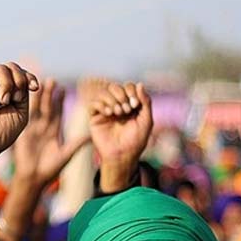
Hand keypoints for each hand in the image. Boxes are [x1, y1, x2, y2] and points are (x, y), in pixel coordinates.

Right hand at [0, 62, 38, 164]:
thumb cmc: (2, 132)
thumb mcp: (21, 110)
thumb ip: (24, 92)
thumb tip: (26, 77)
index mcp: (7, 90)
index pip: (20, 73)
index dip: (29, 76)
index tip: (35, 88)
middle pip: (12, 66)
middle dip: (20, 79)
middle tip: (16, 98)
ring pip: (1, 69)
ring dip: (7, 86)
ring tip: (2, 103)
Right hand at [13, 78, 90, 188]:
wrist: (33, 178)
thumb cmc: (50, 169)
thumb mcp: (66, 154)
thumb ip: (78, 143)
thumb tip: (93, 136)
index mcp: (54, 132)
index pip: (58, 112)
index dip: (60, 100)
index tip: (63, 87)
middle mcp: (43, 128)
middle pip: (47, 107)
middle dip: (49, 94)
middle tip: (52, 80)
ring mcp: (33, 130)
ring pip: (37, 109)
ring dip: (39, 97)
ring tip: (41, 83)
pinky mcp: (24, 133)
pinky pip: (26, 117)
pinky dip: (27, 106)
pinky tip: (27, 95)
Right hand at [79, 78, 152, 192]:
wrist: (123, 156)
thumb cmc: (136, 141)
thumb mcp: (146, 121)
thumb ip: (146, 103)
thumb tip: (140, 84)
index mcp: (130, 104)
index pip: (128, 87)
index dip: (131, 91)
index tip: (135, 105)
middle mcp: (117, 105)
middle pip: (115, 87)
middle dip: (121, 94)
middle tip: (126, 109)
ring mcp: (106, 111)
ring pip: (103, 93)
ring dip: (112, 99)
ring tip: (118, 112)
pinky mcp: (95, 118)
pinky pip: (93, 104)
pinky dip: (101, 105)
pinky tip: (109, 113)